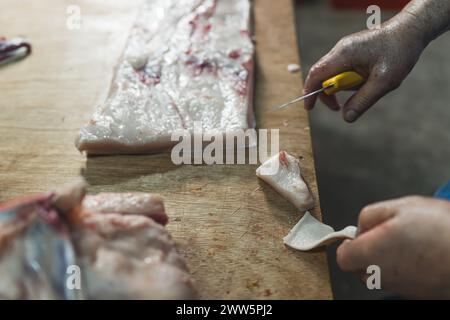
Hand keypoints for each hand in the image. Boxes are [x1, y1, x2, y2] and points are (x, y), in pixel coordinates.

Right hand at [303, 14, 425, 121]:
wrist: (411, 30)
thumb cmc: (399, 52)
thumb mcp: (383, 82)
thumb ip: (363, 101)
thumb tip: (346, 117)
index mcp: (344, 54)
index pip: (316, 74)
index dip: (310, 92)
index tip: (309, 107)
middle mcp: (341, 49)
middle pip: (322, 75)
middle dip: (329, 93)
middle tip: (339, 107)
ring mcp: (346, 48)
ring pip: (334, 73)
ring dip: (345, 85)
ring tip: (368, 84)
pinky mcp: (352, 50)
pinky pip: (343, 68)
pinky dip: (350, 79)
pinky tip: (368, 78)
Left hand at [337, 196, 449, 298]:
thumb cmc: (442, 230)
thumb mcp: (401, 207)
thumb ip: (370, 215)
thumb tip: (361, 227)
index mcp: (372, 253)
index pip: (343, 257)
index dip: (350, 243)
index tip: (364, 232)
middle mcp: (382, 276)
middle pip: (361, 267)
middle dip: (369, 250)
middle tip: (390, 233)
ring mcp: (401, 287)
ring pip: (382, 273)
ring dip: (389, 258)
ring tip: (411, 241)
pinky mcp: (419, 293)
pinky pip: (402, 279)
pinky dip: (407, 267)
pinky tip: (424, 253)